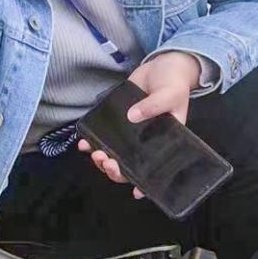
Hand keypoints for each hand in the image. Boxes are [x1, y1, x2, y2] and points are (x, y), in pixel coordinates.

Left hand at [77, 51, 201, 198]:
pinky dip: (92, 143)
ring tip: (95, 153)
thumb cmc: (174, 83)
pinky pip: (103, 138)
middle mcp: (145, 143)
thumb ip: (154, 106)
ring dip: (102, 160)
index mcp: (163, 142)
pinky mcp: (117, 123)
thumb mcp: (170, 94)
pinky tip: (83, 142)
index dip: (144, 183)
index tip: (135, 192)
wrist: (163, 65)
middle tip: (106, 161)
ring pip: (114, 156)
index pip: (153, 169)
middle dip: (115, 170)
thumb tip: (132, 116)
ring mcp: (130, 134)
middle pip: (128, 166)